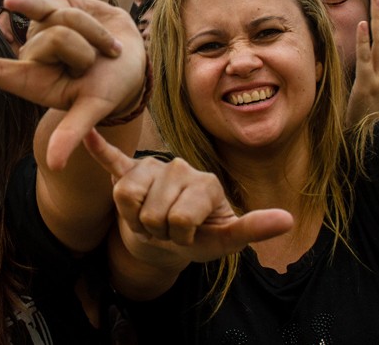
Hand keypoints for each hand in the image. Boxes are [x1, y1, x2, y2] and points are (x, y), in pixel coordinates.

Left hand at [0, 0, 144, 169]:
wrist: (131, 57)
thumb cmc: (110, 88)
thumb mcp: (93, 109)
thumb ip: (71, 133)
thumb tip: (55, 166)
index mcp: (33, 82)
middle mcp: (32, 54)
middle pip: (56, 39)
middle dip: (85, 50)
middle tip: (95, 64)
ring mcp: (40, 28)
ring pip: (64, 19)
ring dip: (93, 34)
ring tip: (102, 47)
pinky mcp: (52, 5)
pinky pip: (52, 2)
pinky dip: (55, 8)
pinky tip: (58, 12)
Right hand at [84, 130, 292, 265]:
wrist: (173, 238)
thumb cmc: (201, 237)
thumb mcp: (224, 240)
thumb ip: (252, 229)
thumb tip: (288, 220)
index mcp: (204, 181)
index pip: (179, 218)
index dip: (179, 237)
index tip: (189, 236)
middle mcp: (178, 167)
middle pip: (152, 211)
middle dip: (156, 232)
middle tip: (166, 231)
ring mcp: (152, 169)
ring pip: (125, 197)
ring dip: (134, 220)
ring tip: (149, 219)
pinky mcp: (128, 173)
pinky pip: (112, 160)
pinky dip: (100, 150)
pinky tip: (90, 137)